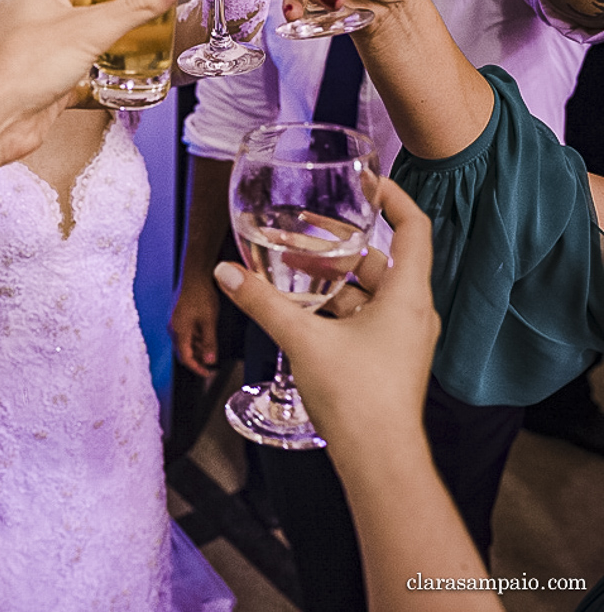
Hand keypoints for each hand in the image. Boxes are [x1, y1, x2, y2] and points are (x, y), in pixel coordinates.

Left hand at [0, 0, 190, 176]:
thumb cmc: (17, 67)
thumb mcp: (89, 28)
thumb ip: (137, 3)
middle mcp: (39, 0)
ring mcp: (44, 34)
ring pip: (88, 18)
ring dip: (117, 19)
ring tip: (157, 16)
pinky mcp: (50, 66)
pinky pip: (85, 52)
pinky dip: (107, 53)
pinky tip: (134, 57)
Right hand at [169, 277, 221, 377]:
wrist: (195, 274)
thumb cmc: (201, 294)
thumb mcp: (209, 321)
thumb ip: (209, 342)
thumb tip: (210, 360)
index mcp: (179, 331)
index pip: (185, 358)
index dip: (197, 368)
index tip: (208, 373)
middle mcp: (173, 328)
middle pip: (184, 351)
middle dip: (198, 358)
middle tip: (212, 361)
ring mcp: (175, 321)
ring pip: (185, 342)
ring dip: (198, 347)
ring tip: (212, 346)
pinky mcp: (178, 315)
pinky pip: (185, 332)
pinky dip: (196, 337)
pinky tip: (206, 332)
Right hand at [213, 179, 440, 450]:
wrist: (377, 460)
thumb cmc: (358, 399)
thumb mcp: (303, 340)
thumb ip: (262, 301)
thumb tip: (227, 272)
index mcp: (407, 297)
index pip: (414, 228)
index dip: (393, 198)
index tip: (368, 182)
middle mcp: (411, 313)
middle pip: (378, 261)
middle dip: (338, 244)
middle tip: (300, 230)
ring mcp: (400, 339)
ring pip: (366, 292)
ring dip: (331, 278)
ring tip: (289, 267)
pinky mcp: (385, 360)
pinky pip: (361, 319)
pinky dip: (333, 307)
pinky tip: (298, 309)